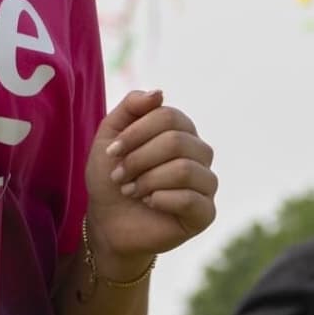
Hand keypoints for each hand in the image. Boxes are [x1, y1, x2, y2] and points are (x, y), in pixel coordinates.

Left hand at [86, 89, 216, 272]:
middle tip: (118, 175)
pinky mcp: (206, 213)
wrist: (107, 221)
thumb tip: (159, 93)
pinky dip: (161, 200)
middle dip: (138, 159)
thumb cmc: (111, 176)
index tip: (111, 151)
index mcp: (181, 131)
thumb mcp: (110, 136)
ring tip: (131, 191)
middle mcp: (199, 153)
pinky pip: (192, 199)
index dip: (135, 133)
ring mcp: (206, 183)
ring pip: (185, 169)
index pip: (167, 116)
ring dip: (147, 180)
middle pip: (177, 141)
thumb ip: (130, 108)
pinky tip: (150, 203)